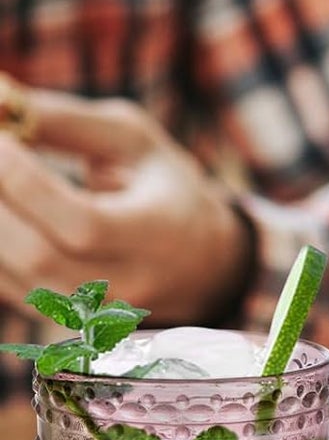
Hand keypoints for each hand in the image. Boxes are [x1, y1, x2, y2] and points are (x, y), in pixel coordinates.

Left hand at [0, 89, 250, 322]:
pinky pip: (3, 285)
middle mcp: (128, 284)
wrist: (197, 262)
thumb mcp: (133, 140)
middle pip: (39, 258)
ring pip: (12, 277)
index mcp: (160, 234)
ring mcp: (91, 312)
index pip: (86, 224)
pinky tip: (0, 203)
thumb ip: (66, 121)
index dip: (27, 183)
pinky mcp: (57, 318)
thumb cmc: (160, 186)